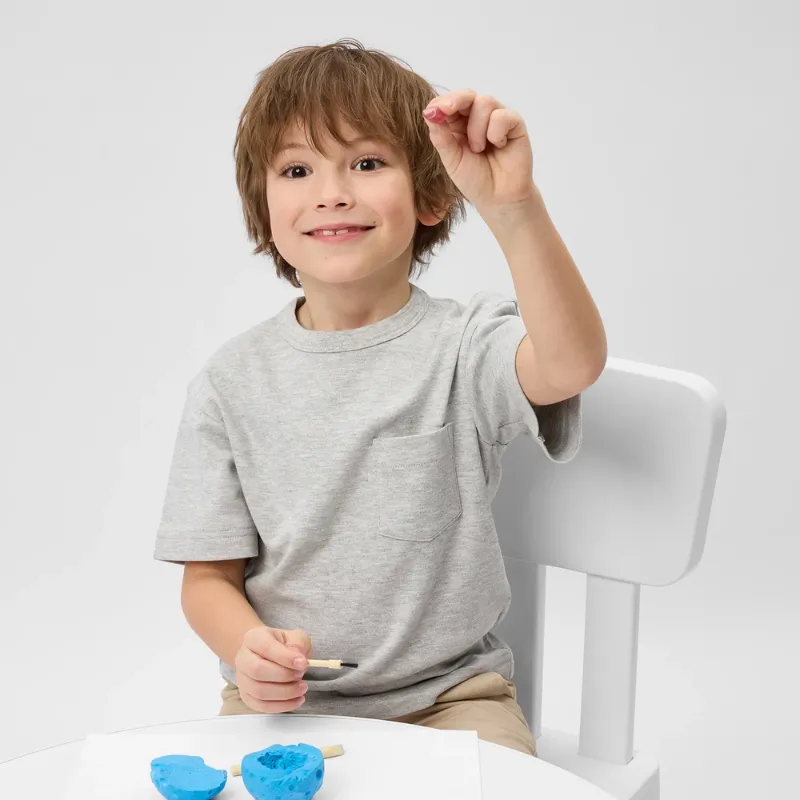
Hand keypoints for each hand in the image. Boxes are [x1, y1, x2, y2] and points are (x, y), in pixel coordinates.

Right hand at [234, 626, 312, 712]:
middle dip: (284, 676)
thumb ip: (298, 644)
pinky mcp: (246, 696)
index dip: (285, 657)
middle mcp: (243, 658)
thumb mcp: (295, 636)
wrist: (266, 655)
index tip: (303, 663)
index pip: (266, 647)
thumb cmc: (282, 645)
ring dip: (284, 693)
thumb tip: (299, 660)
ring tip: (301, 688)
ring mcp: (242, 679)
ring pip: (259, 692)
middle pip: (257, 671)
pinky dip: (282, 706)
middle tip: (301, 675)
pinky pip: (261, 706)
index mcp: (254, 638)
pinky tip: (297, 700)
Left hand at [423, 88, 535, 213]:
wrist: (498, 198)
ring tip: (479, 150)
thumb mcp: (451, 159)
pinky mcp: (514, 122)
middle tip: (447, 110)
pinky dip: (496, 133)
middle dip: (455, 100)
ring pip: (484, 102)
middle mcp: (477, 116)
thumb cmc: (474, 179)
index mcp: (458, 124)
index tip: (432, 112)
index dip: (440, 104)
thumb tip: (429, 112)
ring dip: (477, 129)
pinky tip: (499, 146)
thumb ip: (441, 136)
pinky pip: (501, 116)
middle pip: (466, 94)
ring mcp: (496, 117)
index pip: (448, 103)